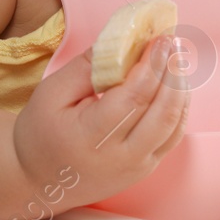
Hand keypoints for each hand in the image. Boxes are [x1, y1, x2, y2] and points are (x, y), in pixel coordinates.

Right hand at [12, 34, 189, 216]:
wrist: (39, 181)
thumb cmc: (40, 133)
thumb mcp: (51, 93)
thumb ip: (86, 67)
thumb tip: (122, 40)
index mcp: (91, 137)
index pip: (134, 97)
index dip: (151, 65)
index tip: (159, 38)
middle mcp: (120, 157)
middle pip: (162, 112)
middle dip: (172, 73)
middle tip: (174, 42)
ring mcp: (137, 167)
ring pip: (174, 125)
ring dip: (181, 89)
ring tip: (176, 58)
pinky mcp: (145, 169)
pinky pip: (172, 137)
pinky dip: (179, 108)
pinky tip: (175, 84)